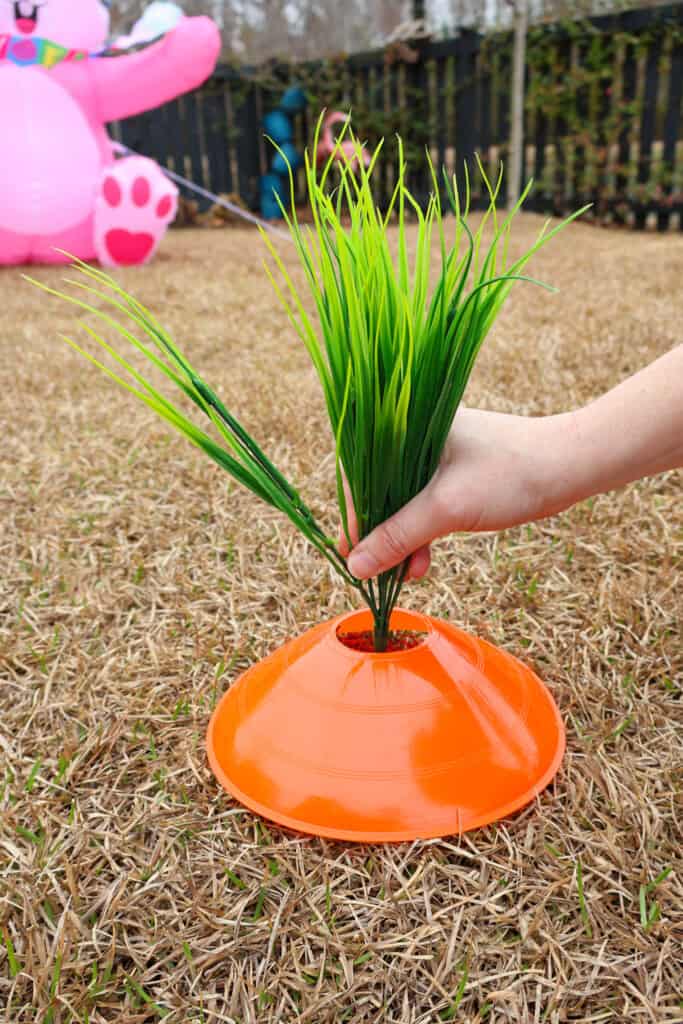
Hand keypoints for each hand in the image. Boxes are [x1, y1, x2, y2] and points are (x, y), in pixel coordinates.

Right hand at [343, 408, 575, 580]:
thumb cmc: (511, 474)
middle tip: (379, 572)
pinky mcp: (454, 476)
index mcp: (407, 429)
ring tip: (409, 573)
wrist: (571, 466)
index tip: (353, 554)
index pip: (359, 474)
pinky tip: (423, 561)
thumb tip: (355, 566)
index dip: (353, 516)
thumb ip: (398, 536)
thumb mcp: (448, 508)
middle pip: (377, 493)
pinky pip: (423, 507)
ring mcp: (436, 458)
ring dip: (402, 541)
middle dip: (378, 535)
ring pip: (402, 504)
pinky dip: (421, 535)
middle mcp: (415, 439)